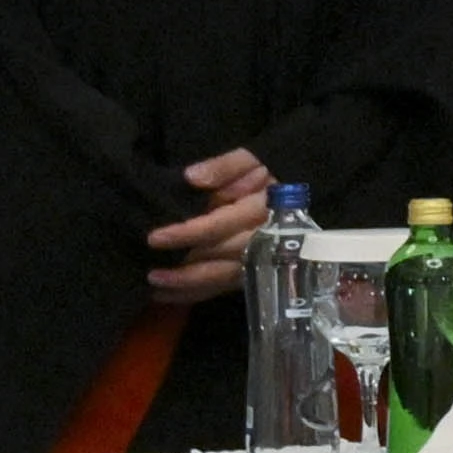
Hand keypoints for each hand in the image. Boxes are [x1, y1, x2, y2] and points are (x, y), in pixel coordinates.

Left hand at [144, 147, 271, 308]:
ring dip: (189, 288)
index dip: (187, 234)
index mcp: (260, 209)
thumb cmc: (271, 170)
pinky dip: (198, 293)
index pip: (218, 226)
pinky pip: (226, 285)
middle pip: (222, 259)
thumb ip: (226, 166)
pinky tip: (171, 295)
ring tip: (156, 290)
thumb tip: (192, 177)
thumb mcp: (253, 157)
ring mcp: (262, 258)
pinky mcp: (257, 269)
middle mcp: (263, 238)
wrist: (301, 184)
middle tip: (151, 275)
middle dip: (186, 271)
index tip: (154, 238)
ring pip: (224, 278)